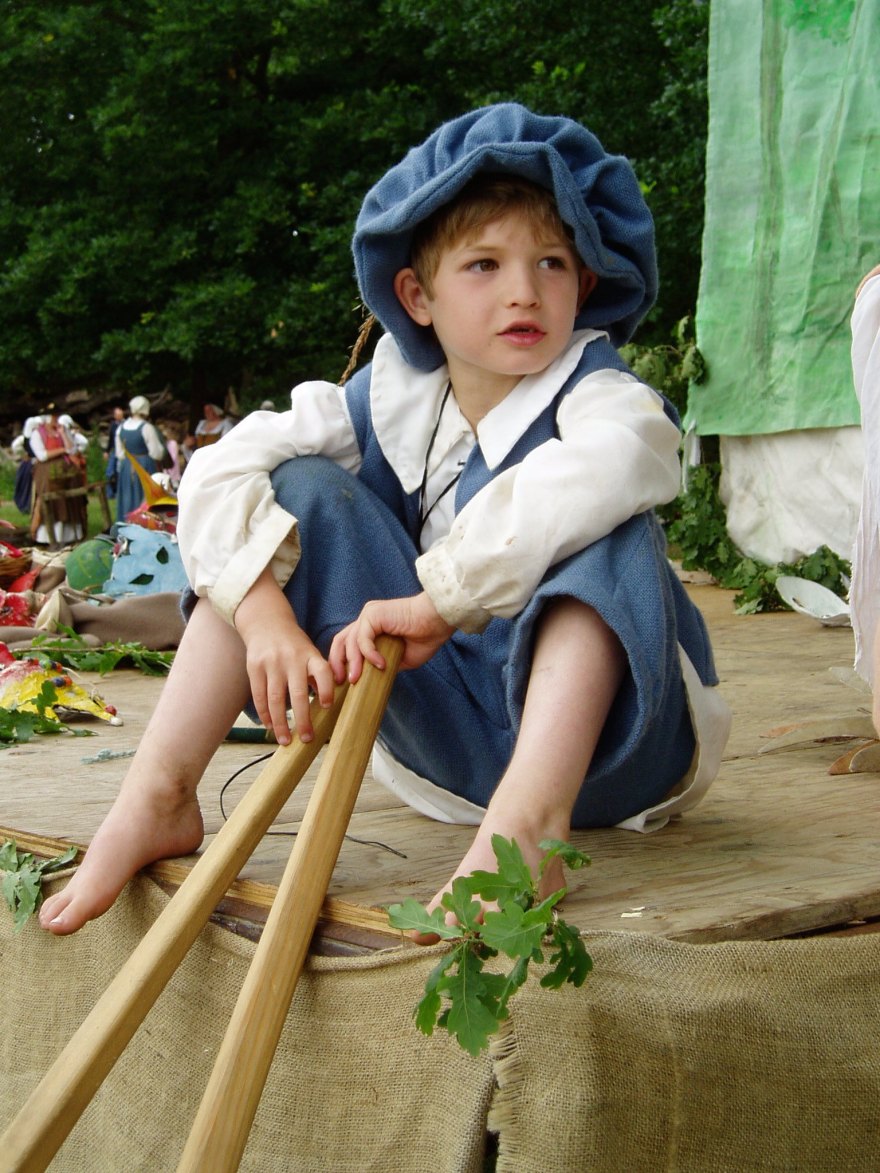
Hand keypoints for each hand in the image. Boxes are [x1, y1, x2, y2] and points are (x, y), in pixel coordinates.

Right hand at [234, 570, 339, 743]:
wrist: (266, 622)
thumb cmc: (294, 644)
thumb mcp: (310, 653)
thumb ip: (318, 676)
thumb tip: (327, 705)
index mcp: (310, 655)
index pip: (322, 672)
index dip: (326, 690)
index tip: (326, 707)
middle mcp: (292, 659)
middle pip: (298, 694)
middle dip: (303, 719)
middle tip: (307, 739)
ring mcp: (272, 663)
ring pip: (276, 699)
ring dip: (281, 723)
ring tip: (285, 740)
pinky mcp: (255, 667)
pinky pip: (259, 695)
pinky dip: (265, 713)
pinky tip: (269, 726)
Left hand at [328, 592, 453, 682]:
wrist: (437, 621)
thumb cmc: (425, 637)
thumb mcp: (401, 658)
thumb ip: (384, 665)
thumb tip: (371, 680)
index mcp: (371, 628)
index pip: (347, 644)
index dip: (342, 663)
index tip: (343, 682)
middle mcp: (367, 619)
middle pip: (340, 641)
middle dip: (337, 663)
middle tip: (341, 682)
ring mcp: (368, 615)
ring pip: (350, 642)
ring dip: (353, 662)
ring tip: (357, 679)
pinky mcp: (373, 614)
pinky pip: (363, 638)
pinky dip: (369, 654)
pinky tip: (380, 665)